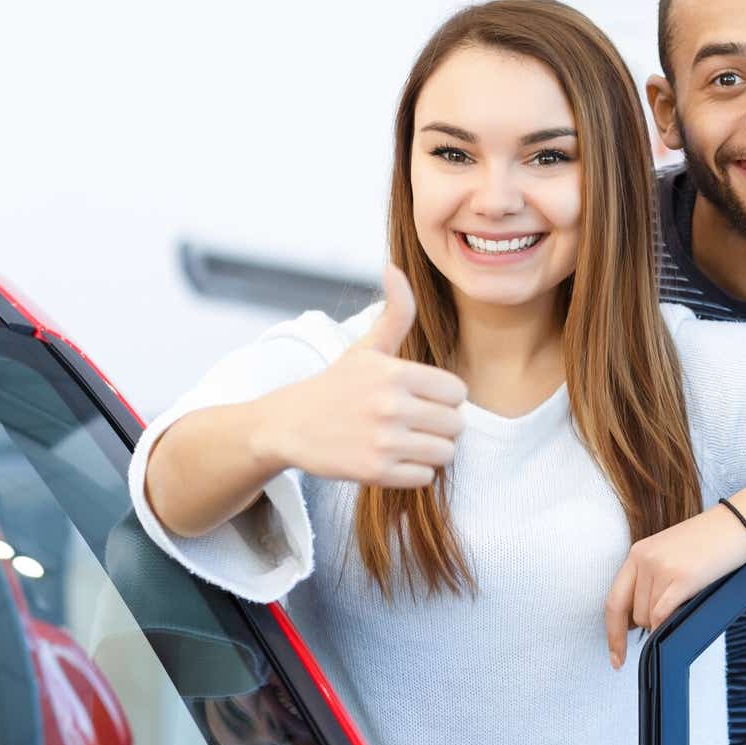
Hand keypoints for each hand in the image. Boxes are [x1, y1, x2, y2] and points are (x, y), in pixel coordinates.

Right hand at [263, 264, 466, 488]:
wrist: (287, 426)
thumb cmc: (336, 385)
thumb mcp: (366, 347)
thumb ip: (394, 312)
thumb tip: (394, 267)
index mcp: (396, 372)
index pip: (458, 392)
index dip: (445, 398)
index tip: (423, 399)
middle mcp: (392, 405)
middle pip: (456, 424)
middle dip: (440, 425)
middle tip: (415, 423)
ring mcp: (384, 440)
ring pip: (445, 453)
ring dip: (431, 451)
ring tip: (407, 441)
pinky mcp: (375, 471)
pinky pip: (424, 477)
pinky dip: (414, 472)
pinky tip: (393, 459)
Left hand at [603, 506, 745, 668]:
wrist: (742, 522)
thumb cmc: (713, 540)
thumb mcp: (672, 553)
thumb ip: (652, 578)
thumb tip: (643, 620)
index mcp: (638, 552)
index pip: (614, 600)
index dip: (613, 633)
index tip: (615, 658)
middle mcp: (644, 559)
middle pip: (633, 614)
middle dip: (651, 624)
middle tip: (675, 611)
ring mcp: (660, 568)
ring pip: (649, 618)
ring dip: (666, 620)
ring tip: (690, 596)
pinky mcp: (680, 578)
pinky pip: (663, 616)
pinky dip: (669, 625)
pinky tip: (684, 614)